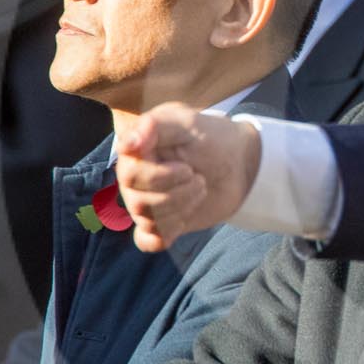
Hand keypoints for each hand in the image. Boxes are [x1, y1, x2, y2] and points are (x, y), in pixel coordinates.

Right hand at [115, 104, 261, 251]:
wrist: (236, 163)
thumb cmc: (209, 137)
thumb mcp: (187, 122)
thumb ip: (155, 126)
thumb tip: (127, 143)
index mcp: (135, 153)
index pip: (130, 174)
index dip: (159, 176)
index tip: (185, 165)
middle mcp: (133, 179)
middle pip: (139, 201)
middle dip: (177, 192)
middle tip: (198, 177)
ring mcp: (145, 202)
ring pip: (148, 220)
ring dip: (182, 207)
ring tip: (199, 187)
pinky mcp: (160, 223)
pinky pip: (147, 241)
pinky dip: (162, 237)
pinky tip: (181, 223)